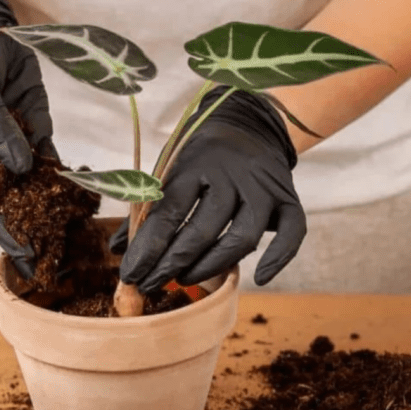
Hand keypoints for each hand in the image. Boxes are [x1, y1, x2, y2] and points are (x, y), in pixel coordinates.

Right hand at [0, 0, 56, 278]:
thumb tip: (22, 167)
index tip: (20, 252)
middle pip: (5, 198)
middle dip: (27, 228)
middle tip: (49, 260)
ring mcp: (9, 141)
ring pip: (29, 181)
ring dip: (47, 208)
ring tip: (68, 240)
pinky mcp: (32, 125)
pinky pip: (48, 156)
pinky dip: (62, 176)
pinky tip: (79, 199)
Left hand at [110, 87, 306, 292]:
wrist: (250, 125)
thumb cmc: (202, 156)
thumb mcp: (171, 169)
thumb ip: (147, 210)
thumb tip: (118, 250)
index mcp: (196, 165)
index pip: (169, 212)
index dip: (148, 247)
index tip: (130, 274)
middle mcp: (232, 176)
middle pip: (203, 229)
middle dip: (172, 262)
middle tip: (150, 284)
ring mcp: (264, 189)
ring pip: (242, 237)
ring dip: (212, 265)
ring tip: (185, 280)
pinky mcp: (289, 199)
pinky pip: (292, 233)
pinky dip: (279, 258)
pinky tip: (259, 278)